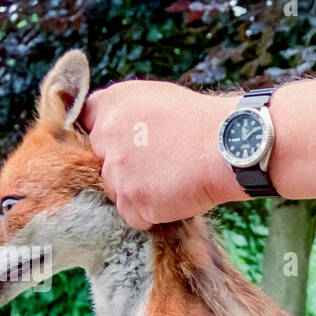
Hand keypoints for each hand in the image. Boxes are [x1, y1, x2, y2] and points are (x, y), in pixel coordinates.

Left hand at [81, 81, 240, 228]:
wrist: (227, 146)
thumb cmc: (203, 123)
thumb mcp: (158, 99)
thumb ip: (129, 114)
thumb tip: (121, 133)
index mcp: (112, 103)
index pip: (88, 125)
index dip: (107, 141)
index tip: (124, 148)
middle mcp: (106, 134)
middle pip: (101, 163)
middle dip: (122, 169)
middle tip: (154, 169)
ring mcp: (117, 168)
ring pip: (114, 192)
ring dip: (137, 194)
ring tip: (169, 184)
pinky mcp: (131, 198)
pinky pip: (132, 216)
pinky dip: (151, 214)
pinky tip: (173, 199)